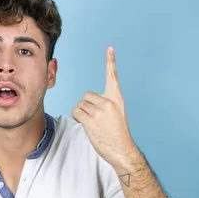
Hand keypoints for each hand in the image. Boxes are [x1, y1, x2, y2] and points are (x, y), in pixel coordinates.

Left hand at [72, 46, 137, 169]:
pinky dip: (78, 118)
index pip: (112, 76)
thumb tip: (86, 101)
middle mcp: (109, 102)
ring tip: (93, 123)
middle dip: (87, 106)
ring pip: (80, 104)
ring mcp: (100, 111)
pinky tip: (87, 126)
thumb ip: (106, 103)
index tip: (110, 48)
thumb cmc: (117, 133)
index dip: (110, 62)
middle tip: (95, 118)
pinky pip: (77, 112)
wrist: (121, 149)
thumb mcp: (117, 113)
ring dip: (82, 113)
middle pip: (86, 95)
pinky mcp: (90, 120)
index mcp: (117, 98)